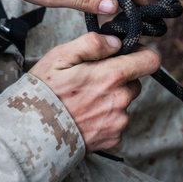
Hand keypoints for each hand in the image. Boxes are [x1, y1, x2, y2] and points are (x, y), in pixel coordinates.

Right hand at [28, 32, 160, 151]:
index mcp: (111, 76)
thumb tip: (115, 42)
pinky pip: (116, 122)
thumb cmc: (43, 92)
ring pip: (124, 103)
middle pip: (134, 82)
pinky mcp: (112, 140)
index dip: (139, 54)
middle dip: (118, 78)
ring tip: (83, 101)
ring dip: (111, 99)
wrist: (32, 133)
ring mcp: (117, 122)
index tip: (124, 55)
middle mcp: (120, 100)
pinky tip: (84, 116)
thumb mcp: (60, 57)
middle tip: (91, 81)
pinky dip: (104, 118)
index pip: (150, 61)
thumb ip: (92, 44)